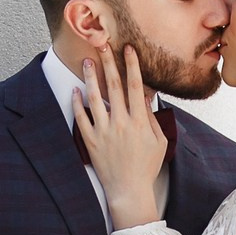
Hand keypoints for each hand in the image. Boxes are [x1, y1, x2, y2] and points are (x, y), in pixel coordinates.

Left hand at [71, 42, 166, 227]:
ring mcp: (104, 131)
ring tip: (87, 61)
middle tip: (103, 44)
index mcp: (140, 121)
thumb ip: (152, 117)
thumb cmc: (147, 167)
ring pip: (95, 98)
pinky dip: (77, 103)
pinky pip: (81, 118)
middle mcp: (121, 123)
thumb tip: (148, 96)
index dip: (132, 66)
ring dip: (90, 77)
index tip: (128, 49)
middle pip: (113, 86)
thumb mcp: (159, 141)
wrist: (129, 191)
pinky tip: (75, 90)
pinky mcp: (91, 141)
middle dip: (108, 62)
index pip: (136, 86)